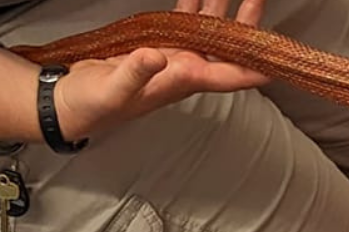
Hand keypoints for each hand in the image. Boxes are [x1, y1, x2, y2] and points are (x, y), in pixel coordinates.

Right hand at [53, 0, 268, 141]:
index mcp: (183, 81)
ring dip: (222, 10)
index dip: (255, 68)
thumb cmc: (93, 104)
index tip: (277, 58)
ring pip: (207, 30)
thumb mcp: (112, 89)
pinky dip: (194, 4)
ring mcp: (174, 56)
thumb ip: (135, 73)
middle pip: (226, 47)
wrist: (71, 102)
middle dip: (245, 26)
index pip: (229, 76)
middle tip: (257, 1)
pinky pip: (183, 21)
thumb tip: (156, 56)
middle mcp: (186, 69)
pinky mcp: (158, 44)